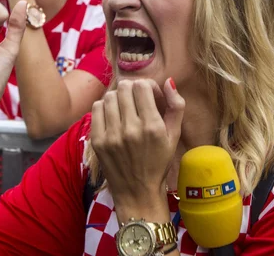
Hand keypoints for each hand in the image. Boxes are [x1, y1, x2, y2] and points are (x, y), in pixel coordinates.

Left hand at [90, 79, 184, 218]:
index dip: (147, 86)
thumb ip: (176, 106)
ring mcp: (111, 136)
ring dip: (119, 98)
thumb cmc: (159, 162)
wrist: (137, 192)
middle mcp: (131, 129)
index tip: (151, 97)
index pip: (142, 86)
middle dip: (132, 90)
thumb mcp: (174, 135)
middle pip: (124, 88)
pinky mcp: (97, 141)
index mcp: (152, 127)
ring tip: (125, 109)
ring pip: (109, 96)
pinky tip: (113, 116)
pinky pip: (97, 108)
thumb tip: (168, 81)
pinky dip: (105, 107)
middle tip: (137, 101)